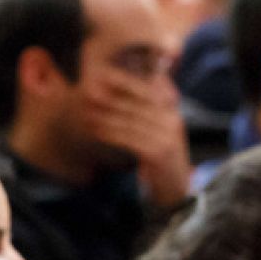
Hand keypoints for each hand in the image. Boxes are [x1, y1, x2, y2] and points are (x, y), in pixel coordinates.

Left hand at [79, 65, 191, 207]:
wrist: (176, 186)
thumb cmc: (160, 155)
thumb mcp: (156, 128)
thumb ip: (145, 109)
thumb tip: (127, 89)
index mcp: (171, 110)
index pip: (146, 88)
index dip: (124, 80)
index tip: (102, 73)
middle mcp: (171, 119)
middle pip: (136, 103)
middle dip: (109, 96)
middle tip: (87, 91)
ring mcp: (167, 136)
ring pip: (130, 120)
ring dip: (105, 115)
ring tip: (85, 110)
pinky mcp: (159, 152)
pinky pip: (129, 139)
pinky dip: (110, 133)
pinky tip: (95, 130)